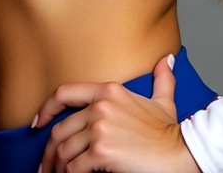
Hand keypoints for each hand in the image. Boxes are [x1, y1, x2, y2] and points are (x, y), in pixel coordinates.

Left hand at [35, 55, 199, 172]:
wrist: (183, 153)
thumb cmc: (170, 133)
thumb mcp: (163, 101)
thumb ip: (161, 79)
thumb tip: (167, 60)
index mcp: (109, 90)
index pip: (65, 93)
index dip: (47, 108)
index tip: (38, 123)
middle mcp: (100, 106)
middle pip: (61, 129)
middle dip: (50, 150)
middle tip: (46, 165)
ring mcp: (100, 128)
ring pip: (64, 150)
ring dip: (56, 166)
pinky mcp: (102, 152)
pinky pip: (74, 167)